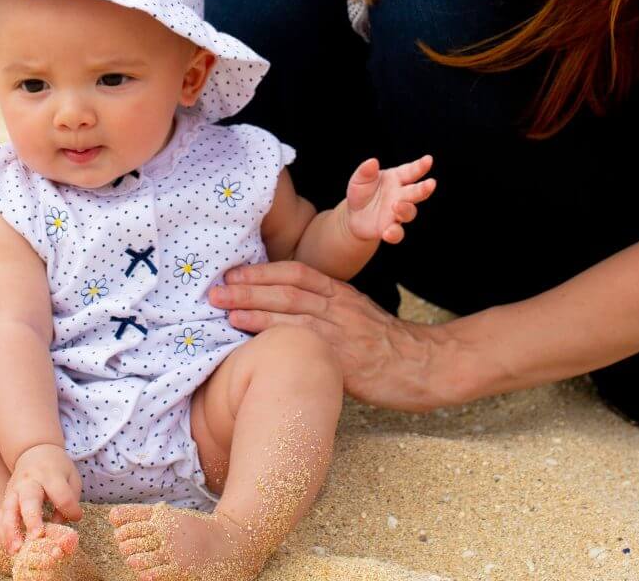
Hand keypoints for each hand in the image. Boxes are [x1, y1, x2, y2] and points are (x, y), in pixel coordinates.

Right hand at [0, 443, 82, 554]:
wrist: (34, 451)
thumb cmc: (57, 468)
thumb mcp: (71, 478)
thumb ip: (70, 500)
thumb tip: (60, 526)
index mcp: (50, 474)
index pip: (61, 494)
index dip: (70, 508)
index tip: (76, 517)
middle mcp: (29, 481)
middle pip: (29, 499)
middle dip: (32, 519)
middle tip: (36, 537)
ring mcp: (14, 489)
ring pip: (9, 510)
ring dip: (11, 530)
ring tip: (16, 550)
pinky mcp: (5, 498)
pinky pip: (1, 516)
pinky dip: (3, 532)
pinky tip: (9, 547)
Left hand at [208, 260, 454, 411]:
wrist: (424, 368)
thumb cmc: (388, 347)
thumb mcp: (359, 317)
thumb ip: (329, 311)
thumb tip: (291, 313)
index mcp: (342, 294)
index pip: (297, 273)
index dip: (263, 271)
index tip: (234, 272)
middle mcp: (338, 306)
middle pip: (286, 287)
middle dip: (247, 285)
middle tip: (215, 287)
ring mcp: (340, 330)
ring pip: (289, 309)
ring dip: (250, 305)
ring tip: (221, 306)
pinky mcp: (341, 357)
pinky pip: (300, 340)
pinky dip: (270, 332)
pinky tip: (246, 334)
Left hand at [342, 154, 435, 244]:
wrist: (354, 216)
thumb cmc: (361, 192)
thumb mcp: (359, 179)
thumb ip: (366, 171)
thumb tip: (372, 161)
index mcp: (396, 178)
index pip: (411, 171)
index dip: (420, 166)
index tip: (428, 160)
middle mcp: (401, 195)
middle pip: (416, 192)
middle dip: (424, 188)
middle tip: (431, 183)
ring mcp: (398, 213)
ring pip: (409, 212)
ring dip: (405, 209)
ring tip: (396, 205)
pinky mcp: (391, 229)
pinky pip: (397, 232)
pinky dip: (394, 233)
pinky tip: (387, 232)